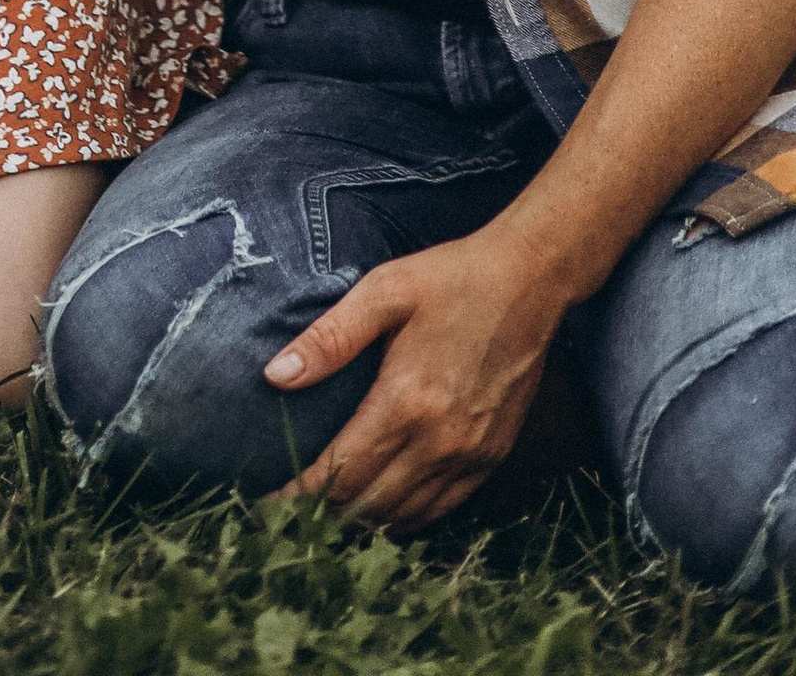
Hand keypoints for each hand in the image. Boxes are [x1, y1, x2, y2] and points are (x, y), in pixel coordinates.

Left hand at [266, 226, 561, 529]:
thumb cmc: (451, 278)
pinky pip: (440, 509)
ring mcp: (470, 455)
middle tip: (288, 507)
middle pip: (367, 504)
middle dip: (322, 511)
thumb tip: (276, 376)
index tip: (266, 499)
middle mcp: (440, 441)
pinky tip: (381, 504)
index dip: (298, 493)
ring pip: (403, 515)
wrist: (529, 279)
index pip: (339, 472)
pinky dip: (404, 516)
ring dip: (360, 519)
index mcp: (406, 402)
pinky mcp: (491, 456)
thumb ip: (330, 337)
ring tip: (324, 509)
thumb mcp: (384, 290)